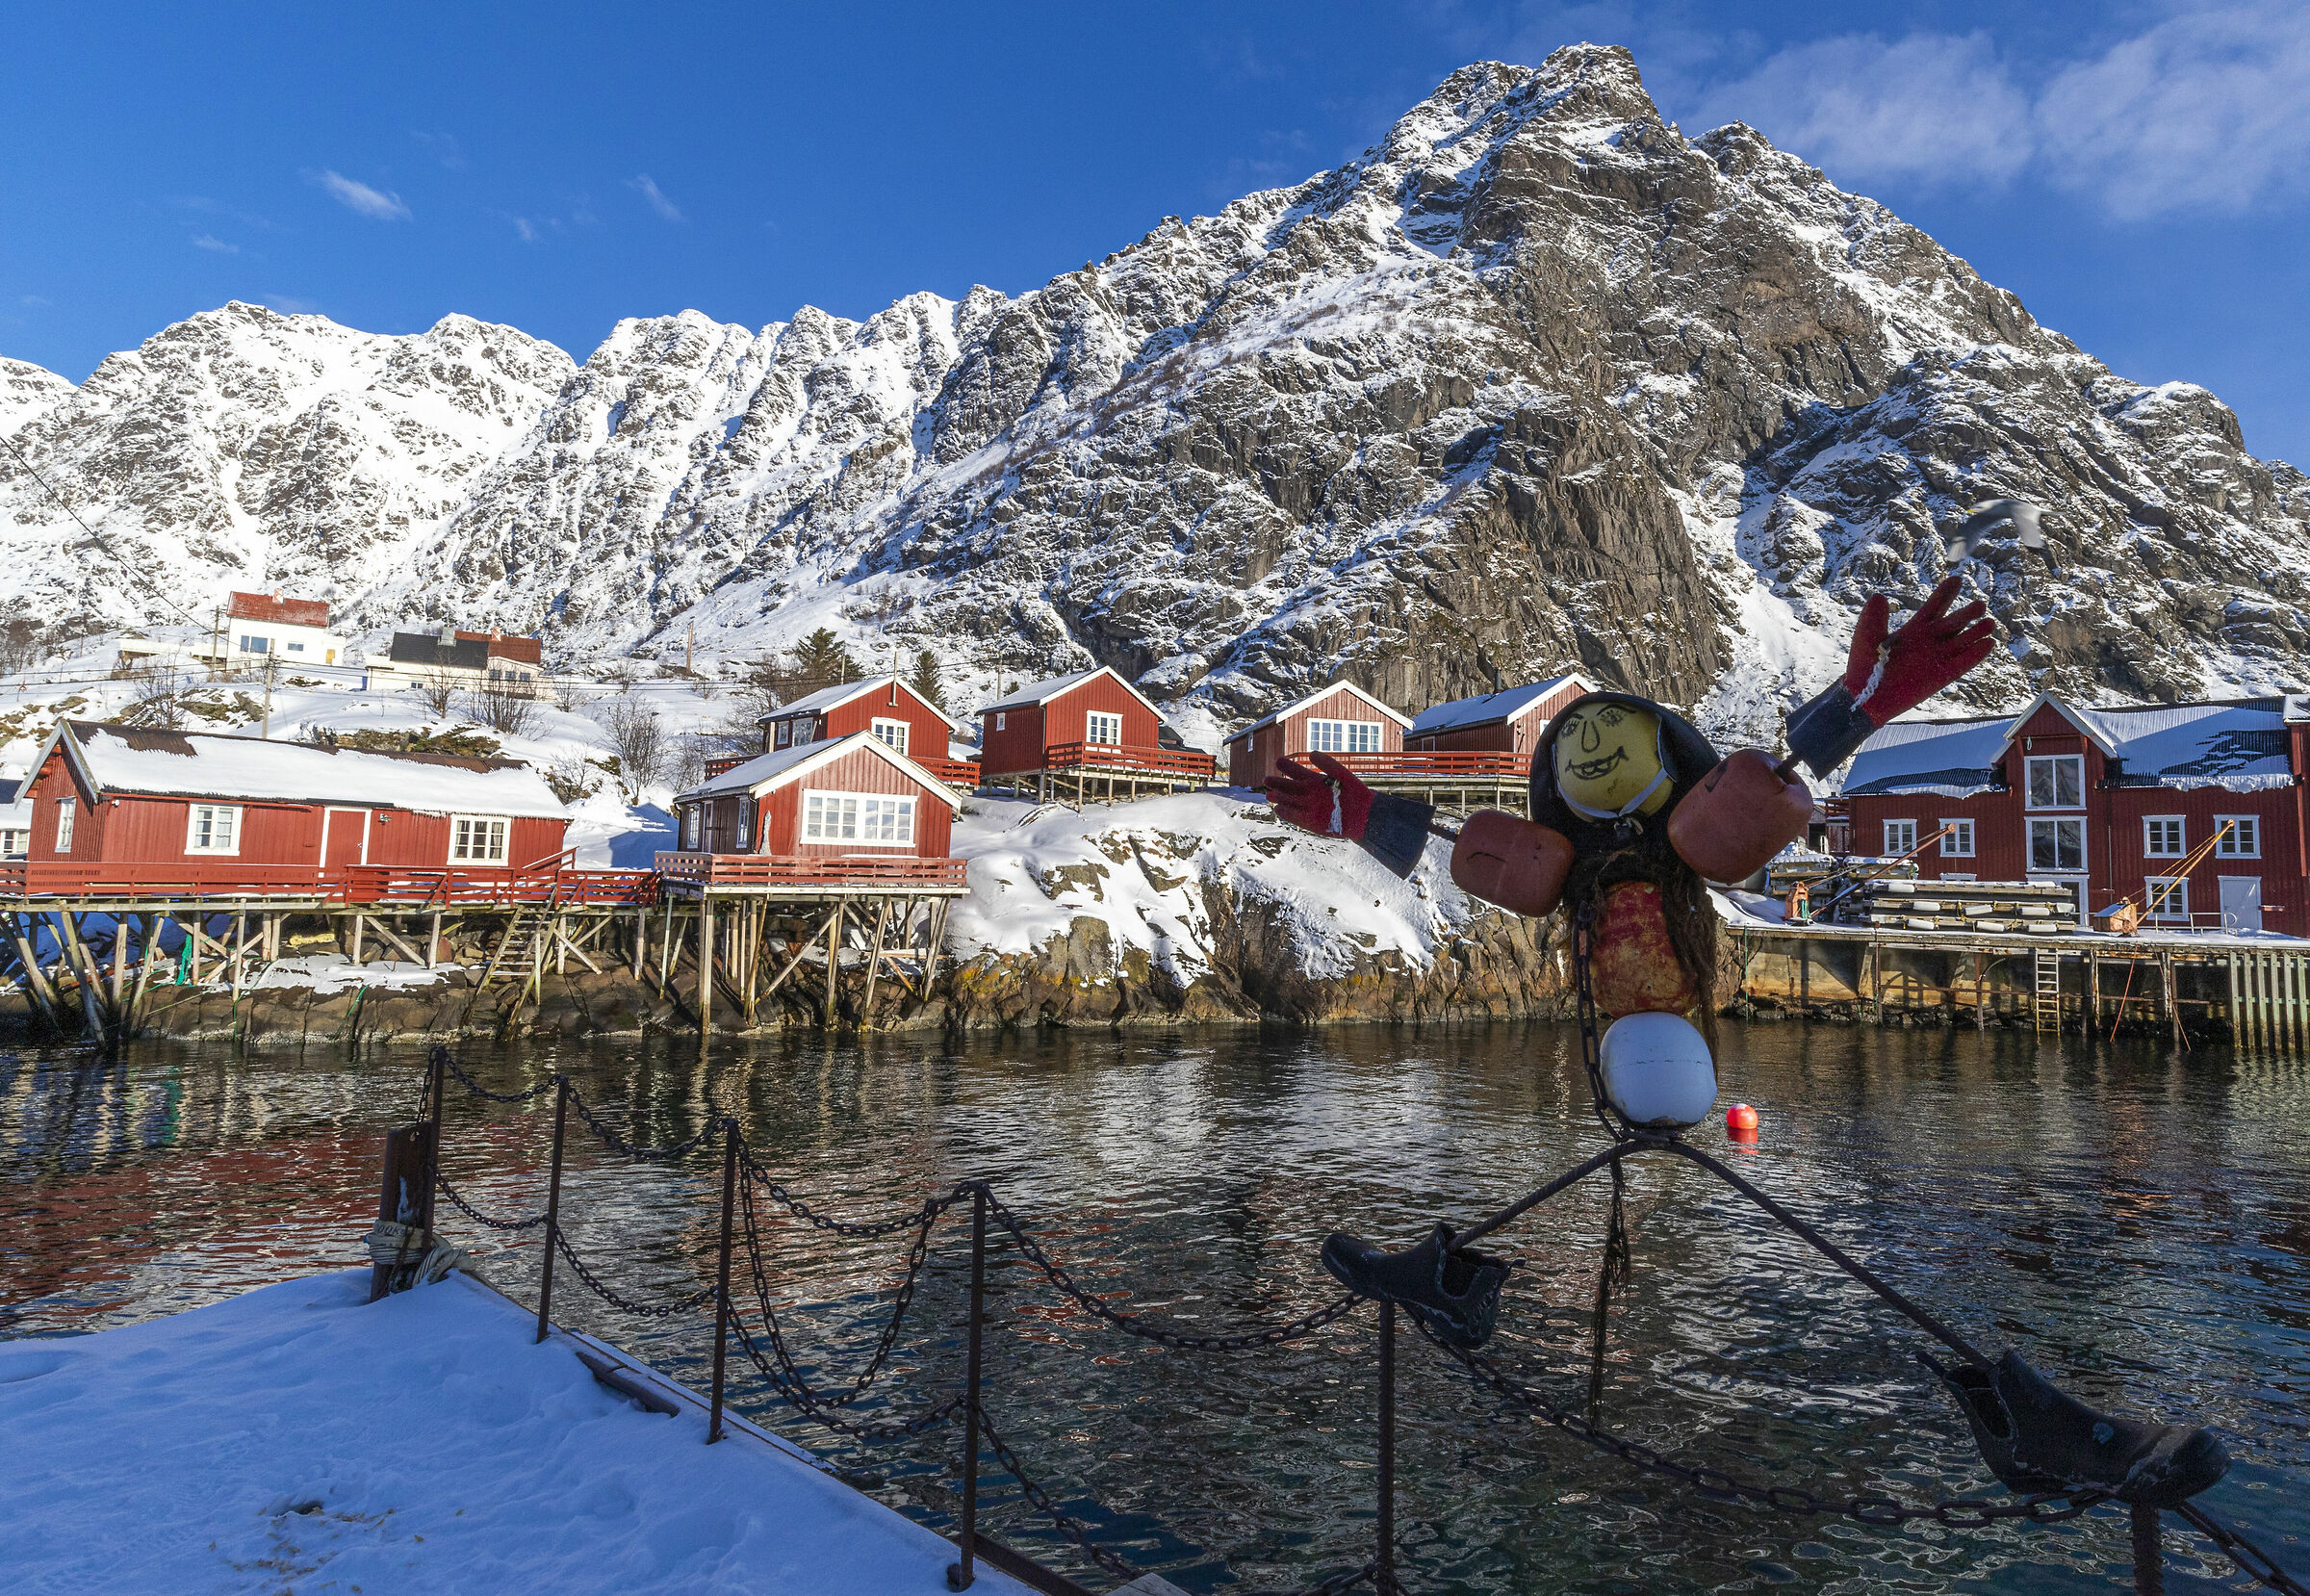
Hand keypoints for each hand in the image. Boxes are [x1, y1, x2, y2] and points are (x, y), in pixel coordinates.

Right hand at [1265, 752, 1374, 839]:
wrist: (1365, 815)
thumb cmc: (1355, 793)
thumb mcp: (1342, 774)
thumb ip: (1327, 764)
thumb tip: (1311, 753)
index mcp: (1315, 781)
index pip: (1297, 772)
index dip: (1287, 766)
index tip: (1278, 760)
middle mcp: (1309, 794)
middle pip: (1290, 787)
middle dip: (1278, 783)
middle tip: (1266, 779)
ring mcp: (1309, 808)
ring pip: (1290, 802)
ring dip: (1280, 799)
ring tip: (1269, 795)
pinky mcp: (1311, 822)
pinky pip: (1297, 817)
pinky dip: (1288, 814)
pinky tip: (1278, 809)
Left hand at [1844, 576, 1995, 723]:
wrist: (1865, 695)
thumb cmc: (1864, 664)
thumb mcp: (1867, 635)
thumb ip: (1873, 616)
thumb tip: (1879, 596)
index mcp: (1914, 629)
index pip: (1935, 607)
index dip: (1945, 594)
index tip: (1957, 580)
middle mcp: (1929, 641)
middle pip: (1954, 622)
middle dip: (1967, 613)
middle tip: (1980, 605)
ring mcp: (1937, 658)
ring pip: (1962, 642)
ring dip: (1976, 633)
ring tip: (1989, 623)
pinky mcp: (1941, 676)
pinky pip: (1962, 663)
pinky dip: (1975, 655)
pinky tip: (1988, 644)